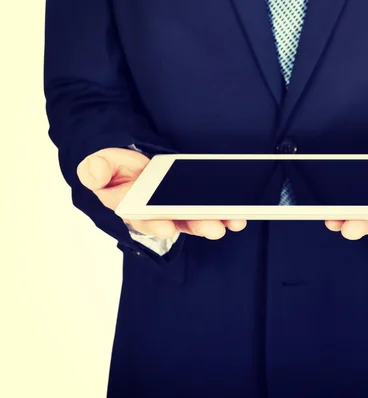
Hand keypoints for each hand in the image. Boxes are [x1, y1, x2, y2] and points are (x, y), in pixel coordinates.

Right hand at [77, 148, 245, 239]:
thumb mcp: (100, 163)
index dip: (155, 224)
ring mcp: (177, 208)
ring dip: (216, 221)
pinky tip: (238, 212)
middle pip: (178, 223)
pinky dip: (224, 211)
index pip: (143, 220)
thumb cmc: (113, 167)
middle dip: (196, 225)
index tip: (166, 227)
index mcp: (131, 209)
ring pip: (197, 218)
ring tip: (234, 221)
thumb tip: (92, 173)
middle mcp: (157, 214)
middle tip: (214, 229)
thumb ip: (96, 169)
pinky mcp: (192, 199)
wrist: (128, 160)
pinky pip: (209, 206)